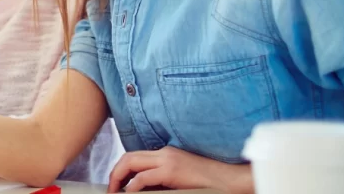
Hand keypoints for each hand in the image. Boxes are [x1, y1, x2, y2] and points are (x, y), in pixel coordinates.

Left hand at [108, 146, 252, 192]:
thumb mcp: (181, 179)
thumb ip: (162, 181)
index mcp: (167, 154)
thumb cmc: (210, 183)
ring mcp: (168, 160)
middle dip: (115, 173)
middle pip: (128, 157)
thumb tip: (140, 189)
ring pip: (131, 163)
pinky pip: (143, 178)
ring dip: (118, 178)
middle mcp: (165, 153)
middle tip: (110, 189)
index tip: (116, 185)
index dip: (121, 170)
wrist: (233, 181)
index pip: (135, 157)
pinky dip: (132, 187)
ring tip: (115, 192)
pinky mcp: (172, 170)